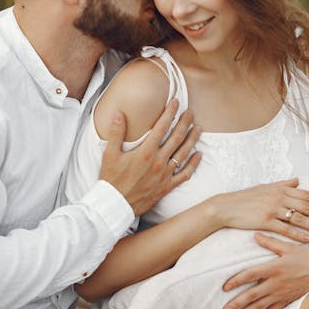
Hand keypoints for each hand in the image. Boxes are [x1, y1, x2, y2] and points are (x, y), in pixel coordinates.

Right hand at [99, 99, 201, 214]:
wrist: (115, 205)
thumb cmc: (111, 180)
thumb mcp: (109, 154)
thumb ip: (116, 132)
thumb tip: (119, 113)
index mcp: (145, 152)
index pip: (162, 127)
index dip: (170, 113)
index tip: (176, 102)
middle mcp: (158, 162)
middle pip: (176, 138)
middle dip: (185, 123)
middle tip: (190, 112)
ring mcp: (165, 175)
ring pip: (183, 153)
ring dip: (192, 139)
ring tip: (198, 128)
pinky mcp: (167, 186)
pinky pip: (185, 174)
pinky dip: (193, 164)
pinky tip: (199, 155)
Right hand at [209, 180, 308, 242]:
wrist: (226, 206)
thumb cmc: (246, 197)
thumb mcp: (265, 187)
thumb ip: (283, 184)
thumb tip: (298, 180)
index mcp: (280, 189)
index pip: (305, 194)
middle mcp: (279, 198)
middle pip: (306, 206)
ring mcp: (272, 210)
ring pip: (298, 218)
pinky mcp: (265, 221)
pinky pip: (286, 229)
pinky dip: (298, 235)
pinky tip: (308, 239)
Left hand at [220, 233, 308, 308]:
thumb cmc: (308, 259)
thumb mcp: (290, 247)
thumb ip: (271, 242)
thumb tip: (255, 235)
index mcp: (274, 268)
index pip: (251, 275)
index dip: (236, 281)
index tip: (224, 287)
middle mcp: (276, 284)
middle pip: (252, 296)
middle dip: (236, 304)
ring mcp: (281, 294)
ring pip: (259, 307)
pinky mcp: (287, 301)